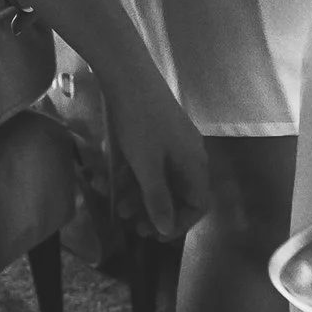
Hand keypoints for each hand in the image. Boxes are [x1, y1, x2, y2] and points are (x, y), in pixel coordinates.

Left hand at [102, 64, 212, 237]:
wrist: (128, 76)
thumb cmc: (140, 123)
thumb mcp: (146, 166)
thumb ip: (158, 200)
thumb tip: (166, 230)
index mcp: (194, 164)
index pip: (198, 204)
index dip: (179, 224)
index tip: (154, 235)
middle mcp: (190, 154)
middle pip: (179, 193)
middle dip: (155, 212)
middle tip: (133, 226)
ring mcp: (174, 142)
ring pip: (161, 179)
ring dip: (140, 196)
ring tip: (118, 207)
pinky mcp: (158, 132)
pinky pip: (151, 163)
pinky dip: (135, 175)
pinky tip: (112, 180)